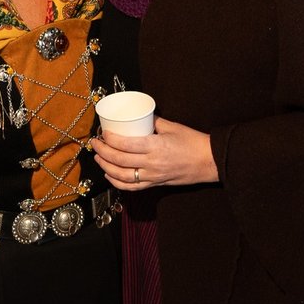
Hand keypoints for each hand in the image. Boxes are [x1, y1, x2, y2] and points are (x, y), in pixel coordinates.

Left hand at [94, 117, 218, 189]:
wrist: (208, 162)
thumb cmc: (193, 143)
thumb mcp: (173, 127)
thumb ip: (154, 122)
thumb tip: (139, 116)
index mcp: (155, 147)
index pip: (125, 145)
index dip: (110, 139)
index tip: (102, 133)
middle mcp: (151, 164)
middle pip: (119, 160)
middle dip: (103, 152)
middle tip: (95, 143)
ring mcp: (152, 176)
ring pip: (122, 176)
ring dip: (106, 168)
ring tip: (98, 159)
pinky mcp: (155, 184)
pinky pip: (132, 187)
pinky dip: (118, 183)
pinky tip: (110, 175)